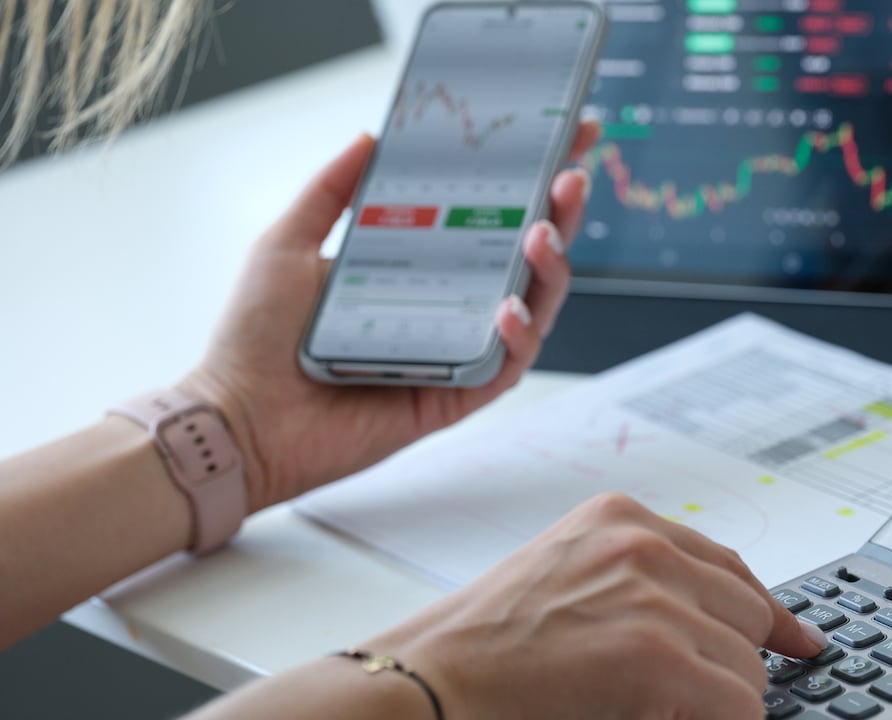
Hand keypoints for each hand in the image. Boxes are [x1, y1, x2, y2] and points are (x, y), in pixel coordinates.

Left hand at [179, 124, 599, 512]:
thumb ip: (330, 190)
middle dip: (557, 216)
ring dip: (549, 269)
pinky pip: (507, 365)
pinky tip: (507, 308)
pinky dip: (516, 335)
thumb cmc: (256, 341)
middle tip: (568, 178)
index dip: (529, 182)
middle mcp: (448, 307)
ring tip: (541, 234)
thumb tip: (370, 139)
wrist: (239, 419)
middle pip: (525, 258)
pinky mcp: (457, 396)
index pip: (487, 218)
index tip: (560, 138)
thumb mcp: (287, 244)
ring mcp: (458, 351)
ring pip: (532, 308)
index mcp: (419, 268)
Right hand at [365, 493, 827, 719]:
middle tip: (687, 698)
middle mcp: (644, 544)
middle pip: (746, 613)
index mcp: (620, 518)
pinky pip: (740, 704)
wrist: (427, 685)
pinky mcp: (659, 655)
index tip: (797, 640)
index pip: (726, 565)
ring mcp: (655, 596)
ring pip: (747, 666)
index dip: (765, 613)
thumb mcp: (566, 580)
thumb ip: (635, 583)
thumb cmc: (480, 647)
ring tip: (645, 711)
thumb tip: (710, 625)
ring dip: (714, 702)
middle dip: (727, 663)